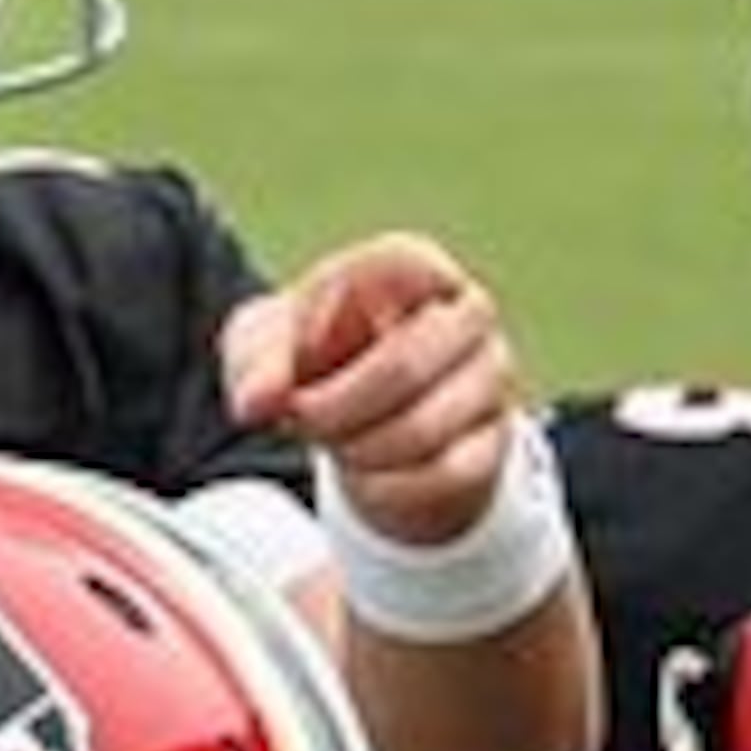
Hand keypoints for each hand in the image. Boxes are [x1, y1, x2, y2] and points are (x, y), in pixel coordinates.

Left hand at [220, 232, 535, 555]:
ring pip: (423, 430)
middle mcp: (468, 313)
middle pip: (403, 366)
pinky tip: (367, 474)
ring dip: (359, 451)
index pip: (403, 265)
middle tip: (299, 421)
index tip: (298, 352)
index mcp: (412, 267)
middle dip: (334, 409)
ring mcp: (490, 378)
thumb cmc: (314, 358)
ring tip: (335, 444)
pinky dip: (389, 485)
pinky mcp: (495, 441)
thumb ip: (255, 362)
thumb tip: (256, 404)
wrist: (361, 420)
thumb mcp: (267, 346)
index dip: (338, 321)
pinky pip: (444, 475)